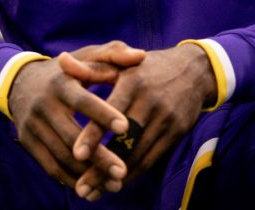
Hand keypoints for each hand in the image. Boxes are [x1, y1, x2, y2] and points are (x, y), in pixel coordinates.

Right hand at [8, 42, 145, 190]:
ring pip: (62, 156)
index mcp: (62, 83)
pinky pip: (50, 166)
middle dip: (99, 156)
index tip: (125, 127)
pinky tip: (93, 186)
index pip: (83, 101)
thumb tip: (140, 56)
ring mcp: (33, 125)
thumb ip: (115, 53)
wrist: (22, 81)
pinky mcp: (27, 142)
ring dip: (88, 174)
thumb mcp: (88, 55)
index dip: (103, 114)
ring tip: (114, 184)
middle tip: (123, 171)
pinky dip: (71, 178)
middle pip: (73, 136)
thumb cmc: (68, 69)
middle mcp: (44, 105)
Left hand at [65, 44, 215, 200]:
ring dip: (115, 177)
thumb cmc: (147, 67)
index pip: (111, 111)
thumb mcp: (121, 63)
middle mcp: (151, 102)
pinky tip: (116, 184)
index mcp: (133, 82)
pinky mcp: (177, 132)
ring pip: (138, 155)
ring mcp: (166, 119)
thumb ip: (90, 68)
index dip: (94, 134)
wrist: (194, 70)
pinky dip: (133, 174)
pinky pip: (152, 159)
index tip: (77, 155)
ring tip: (93, 192)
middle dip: (101, 168)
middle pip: (124, 141)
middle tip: (81, 189)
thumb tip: (60, 61)